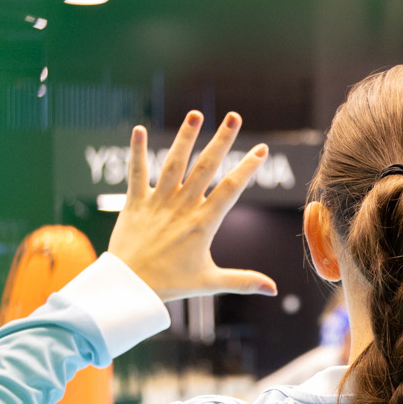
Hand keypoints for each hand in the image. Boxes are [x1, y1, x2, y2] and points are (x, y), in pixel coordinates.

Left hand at [106, 111, 277, 300]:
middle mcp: (182, 207)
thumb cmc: (170, 284)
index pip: (230, 189)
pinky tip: (138, 129)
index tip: (261, 148)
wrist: (129, 288)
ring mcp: (158, 203)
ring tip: (196, 114)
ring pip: (174, 163)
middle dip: (221, 140)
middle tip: (234, 117)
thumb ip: (243, 281)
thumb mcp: (209, 282)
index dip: (247, 167)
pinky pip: (136, 173)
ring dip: (185, 137)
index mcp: (203, 223)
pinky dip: (136, 152)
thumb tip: (273, 289)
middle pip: (205, 167)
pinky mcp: (135, 203)